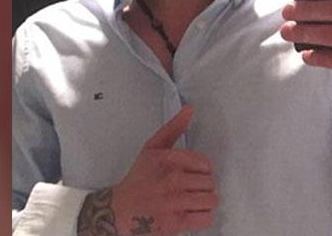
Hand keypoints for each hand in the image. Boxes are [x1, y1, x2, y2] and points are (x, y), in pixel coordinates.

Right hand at [79, 105, 218, 235]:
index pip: (205, 164)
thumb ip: (173, 128)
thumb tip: (189, 109)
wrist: (120, 209)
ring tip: (192, 201)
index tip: (192, 174)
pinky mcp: (176, 222)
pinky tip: (191, 213)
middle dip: (203, 186)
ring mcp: (175, 202)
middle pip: (210, 183)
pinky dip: (202, 217)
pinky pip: (206, 218)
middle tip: (190, 189)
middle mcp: (173, 179)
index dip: (202, 170)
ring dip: (204, 202)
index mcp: (168, 159)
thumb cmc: (139, 178)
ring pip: (211, 200)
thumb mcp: (152, 148)